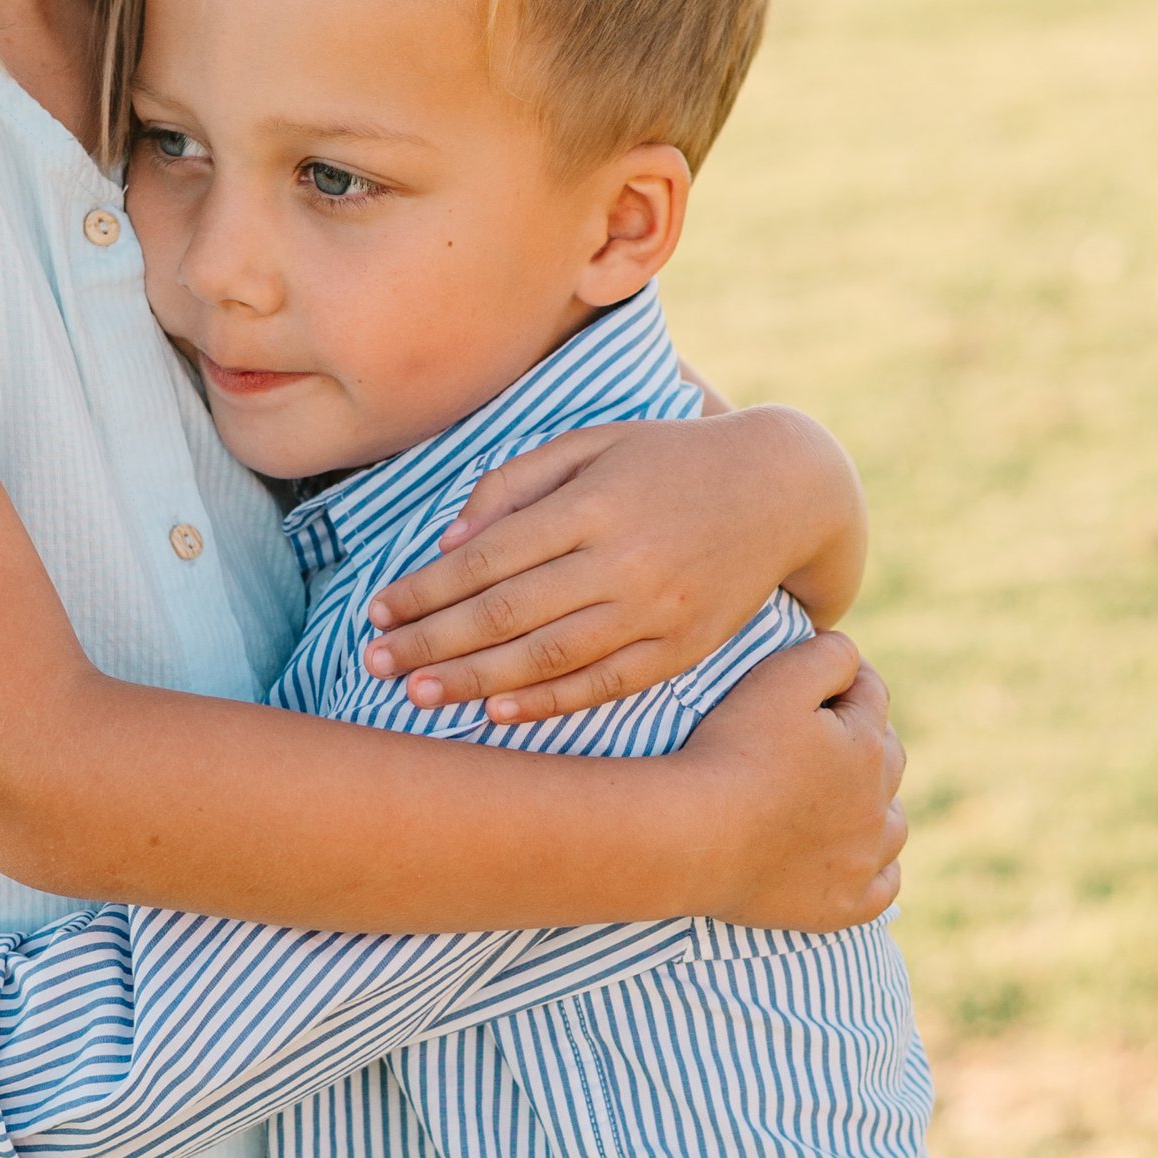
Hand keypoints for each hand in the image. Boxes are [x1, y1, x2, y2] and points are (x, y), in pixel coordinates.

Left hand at [363, 407, 867, 722]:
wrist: (782, 490)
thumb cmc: (670, 458)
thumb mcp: (593, 442)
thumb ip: (517, 483)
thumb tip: (451, 540)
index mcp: (593, 504)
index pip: (487, 557)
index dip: (425, 588)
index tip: (377, 609)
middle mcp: (622, 561)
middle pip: (506, 613)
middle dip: (432, 642)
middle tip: (375, 663)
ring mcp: (655, 611)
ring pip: (548, 658)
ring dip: (475, 682)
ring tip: (418, 697)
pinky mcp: (682, 649)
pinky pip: (605, 685)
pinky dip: (548, 703)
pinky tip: (498, 714)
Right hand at [680, 639, 906, 932]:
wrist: (694, 835)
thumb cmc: (732, 751)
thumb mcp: (779, 678)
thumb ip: (829, 654)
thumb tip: (854, 657)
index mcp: (868, 745)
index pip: (872, 696)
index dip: (846, 683)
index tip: (821, 684)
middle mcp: (879, 804)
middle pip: (887, 759)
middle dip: (865, 742)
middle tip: (822, 740)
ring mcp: (864, 860)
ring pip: (892, 825)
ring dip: (876, 806)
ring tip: (843, 800)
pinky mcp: (844, 906)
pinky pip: (883, 888)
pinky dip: (875, 870)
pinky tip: (854, 860)